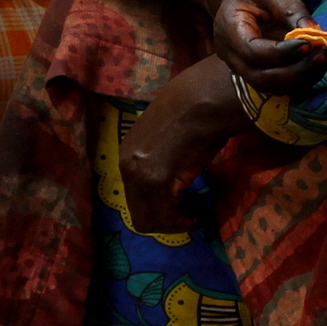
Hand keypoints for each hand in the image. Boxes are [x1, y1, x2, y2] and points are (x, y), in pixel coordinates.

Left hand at [118, 55, 249, 233]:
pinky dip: (178, 223)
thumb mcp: (165, 140)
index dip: (158, 208)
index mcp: (128, 155)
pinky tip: (193, 215)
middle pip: (138, 214)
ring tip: (191, 216)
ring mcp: (137, 173)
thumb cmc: (191, 115)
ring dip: (172, 224)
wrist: (200, 102)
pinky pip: (162, 217)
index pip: (134, 198)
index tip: (180, 207)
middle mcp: (126, 166)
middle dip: (164, 221)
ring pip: (148, 220)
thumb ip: (159, 161)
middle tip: (187, 217)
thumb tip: (171, 180)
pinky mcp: (153, 180)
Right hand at [200, 0, 326, 97]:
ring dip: (301, 78)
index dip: (282, 53)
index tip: (310, 43)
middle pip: (260, 77)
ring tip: (326, 59)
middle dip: (296, 72)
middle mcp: (230, 53)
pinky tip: (318, 64)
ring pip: (269, 85)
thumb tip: (315, 32)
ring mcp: (240, 65)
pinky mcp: (255, 70)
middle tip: (325, 56)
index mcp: (228, 27)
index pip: (253, 51)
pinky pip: (276, 83)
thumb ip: (291, 9)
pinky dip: (298, 79)